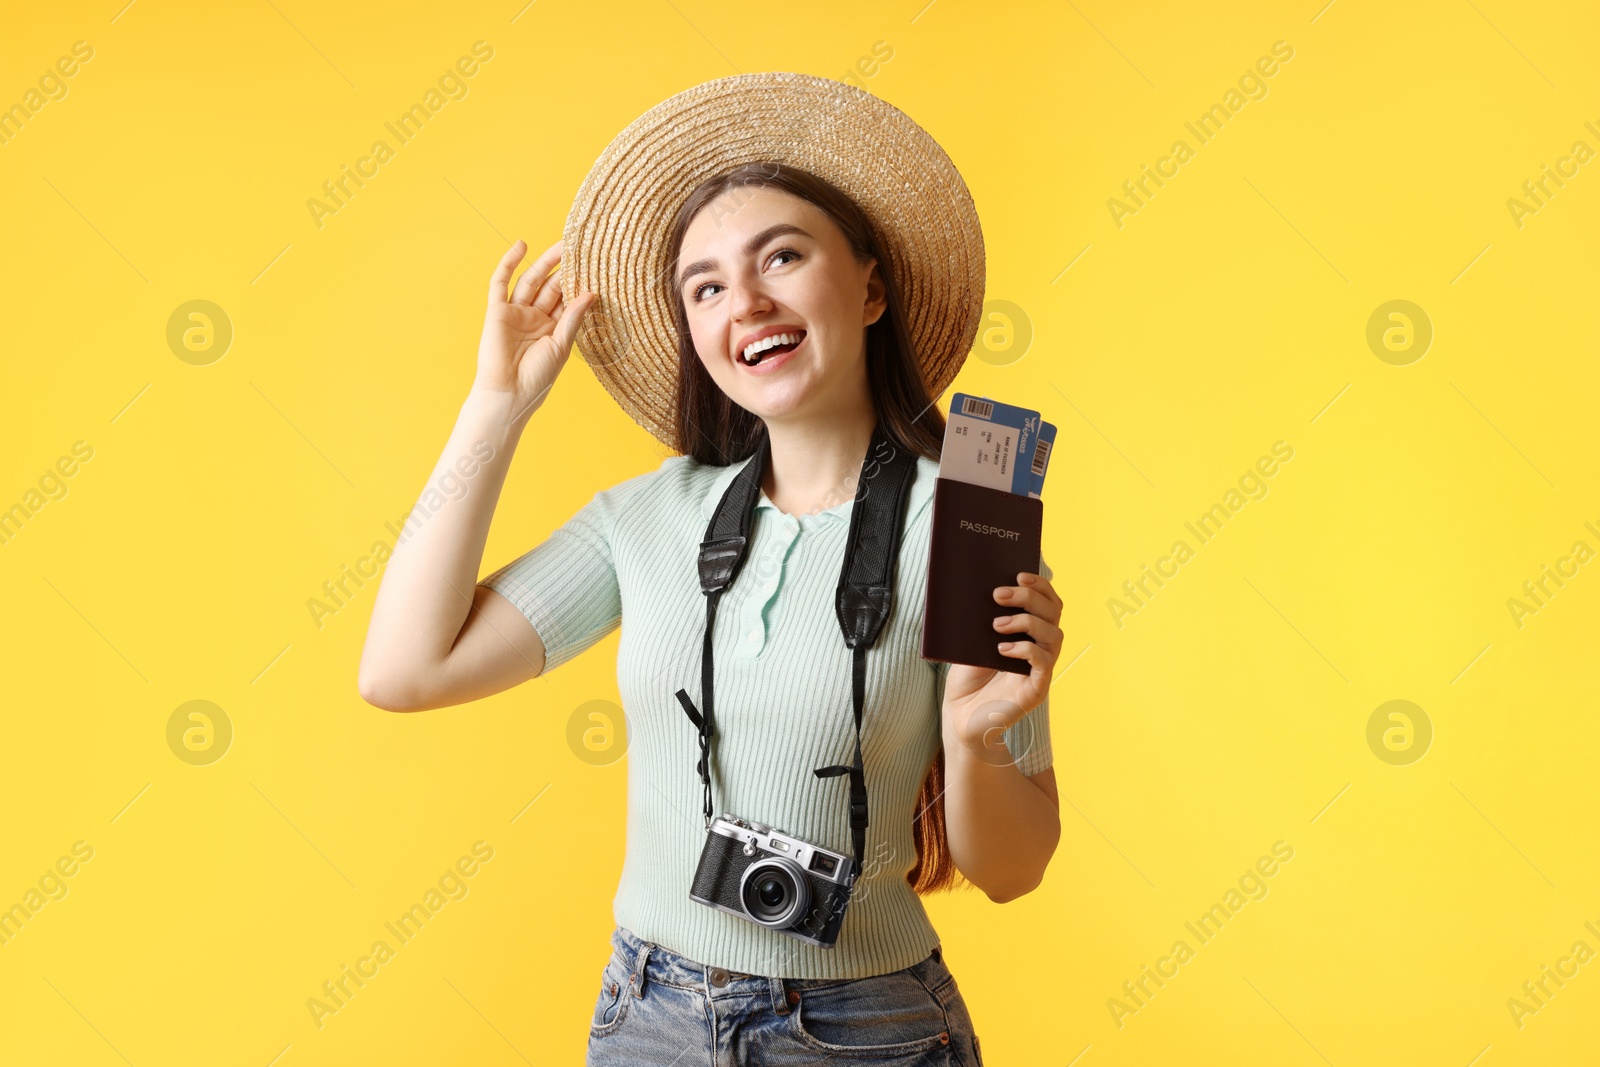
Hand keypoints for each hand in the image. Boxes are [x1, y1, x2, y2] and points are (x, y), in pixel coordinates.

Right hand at [472, 239, 596, 424]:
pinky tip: (521, 246)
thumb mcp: (561, 346)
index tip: (594, 265)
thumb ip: (573, 317)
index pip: (566, 299)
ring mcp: (515, 313)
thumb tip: (591, 292)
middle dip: (564, 267)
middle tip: (580, 247)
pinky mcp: (496, 310)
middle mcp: (534, 318)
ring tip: (562, 244)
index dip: (577, 282)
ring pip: (531, 280)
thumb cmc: (537, 378)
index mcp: (552, 328)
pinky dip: (509, 263)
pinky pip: (500, 282)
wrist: (509, 394)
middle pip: (550, 286)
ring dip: (544, 262)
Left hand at [942, 570, 1062, 760]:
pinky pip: (1043, 663)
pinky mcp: (1036, 689)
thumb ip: (983, 619)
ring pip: (1053, 635)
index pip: (1048, 602)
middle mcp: (1041, 648)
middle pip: (1053, 613)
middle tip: (998, 595)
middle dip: (1028, 598)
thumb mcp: (972, 641)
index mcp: (1030, 633)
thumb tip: (982, 587)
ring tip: (996, 626)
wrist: (960, 715)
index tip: (1019, 575)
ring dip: (1026, 622)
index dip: (1040, 586)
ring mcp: (1041, 669)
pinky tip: (1002, 649)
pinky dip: (1025, 650)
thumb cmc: (967, 678)